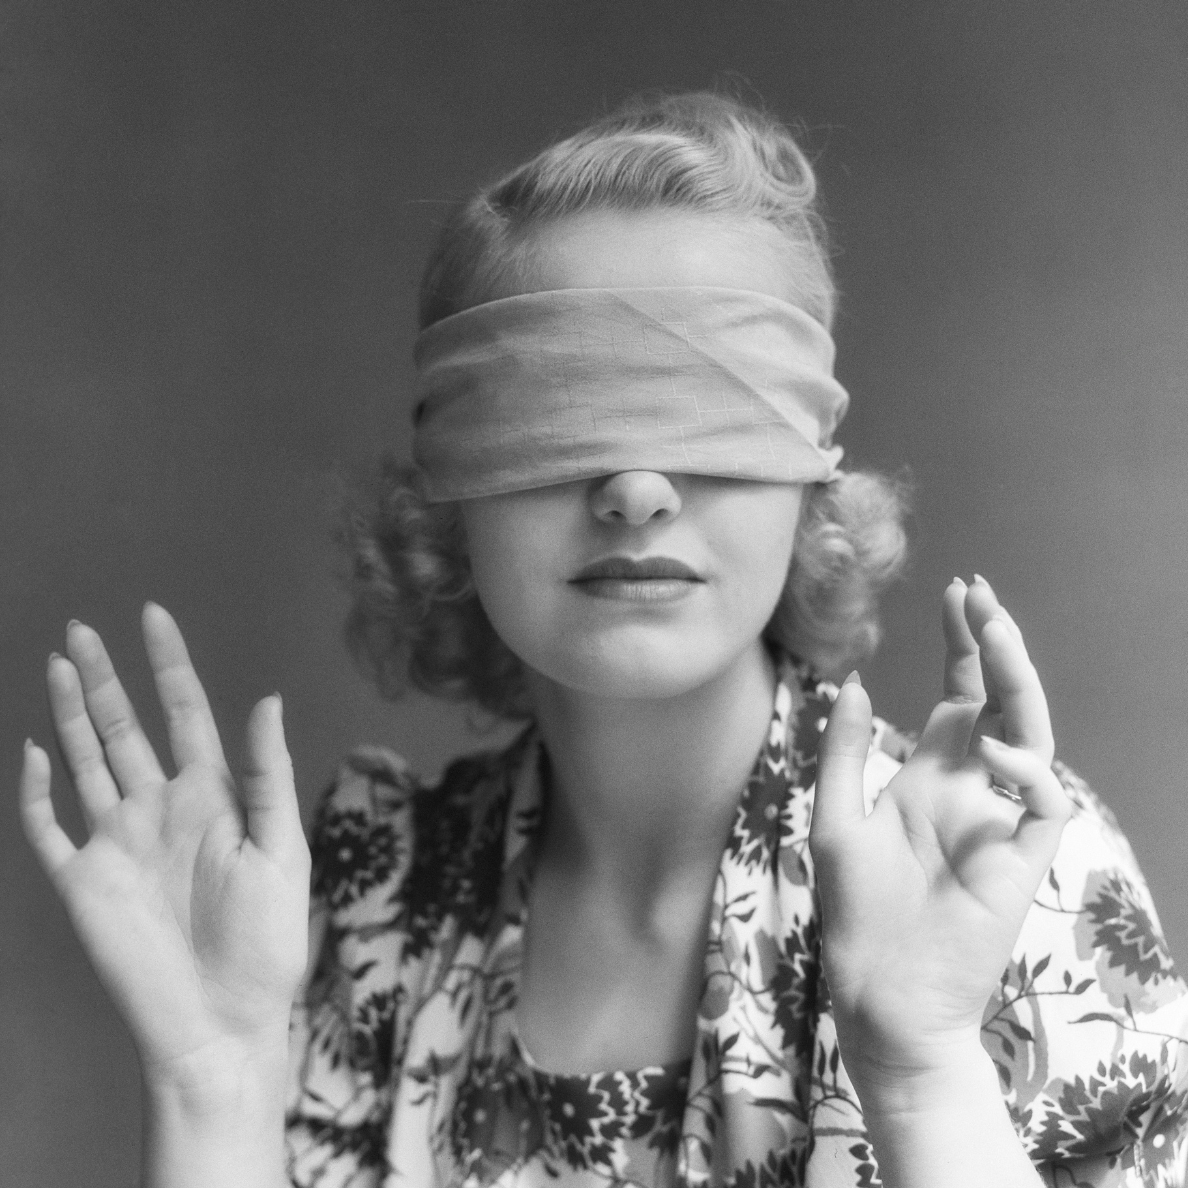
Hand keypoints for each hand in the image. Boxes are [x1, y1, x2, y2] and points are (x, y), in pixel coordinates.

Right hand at [20, 605, 309, 1091]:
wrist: (222, 1021)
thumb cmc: (266, 941)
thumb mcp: (279, 848)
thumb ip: (268, 774)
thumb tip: (268, 698)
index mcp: (212, 796)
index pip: (184, 713)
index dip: (168, 664)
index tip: (153, 616)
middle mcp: (159, 808)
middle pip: (125, 728)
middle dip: (104, 680)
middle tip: (81, 630)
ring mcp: (117, 842)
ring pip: (86, 762)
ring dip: (70, 716)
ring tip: (58, 664)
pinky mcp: (83, 883)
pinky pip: (49, 828)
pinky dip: (36, 792)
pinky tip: (35, 752)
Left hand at [809, 577, 1071, 1100]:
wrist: (879, 989)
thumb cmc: (857, 912)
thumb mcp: (838, 817)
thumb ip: (847, 752)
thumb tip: (856, 684)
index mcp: (932, 776)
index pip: (960, 695)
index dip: (964, 645)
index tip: (959, 594)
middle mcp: (972, 788)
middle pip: (1001, 702)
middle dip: (996, 647)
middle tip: (980, 596)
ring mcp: (1000, 819)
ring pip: (1031, 735)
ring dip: (1019, 684)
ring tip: (998, 634)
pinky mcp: (1021, 857)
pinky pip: (1044, 801)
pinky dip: (1026, 770)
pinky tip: (990, 750)